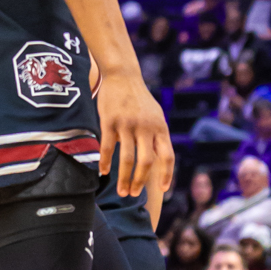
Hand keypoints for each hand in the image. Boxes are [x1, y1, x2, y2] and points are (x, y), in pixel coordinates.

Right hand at [96, 69, 174, 200]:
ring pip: (127, 158)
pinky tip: (103, 171)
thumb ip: (157, 136)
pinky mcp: (110, 121)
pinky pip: (108, 147)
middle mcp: (146, 127)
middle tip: (133, 194)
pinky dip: (106, 162)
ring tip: (122, 191)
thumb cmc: (139, 99)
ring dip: (124, 178)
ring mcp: (128, 124)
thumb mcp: (155, 115)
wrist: (123, 75)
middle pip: (146, 162)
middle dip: (140, 182)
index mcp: (160, 127)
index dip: (167, 175)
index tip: (163, 190)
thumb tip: (157, 161)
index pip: (167, 156)